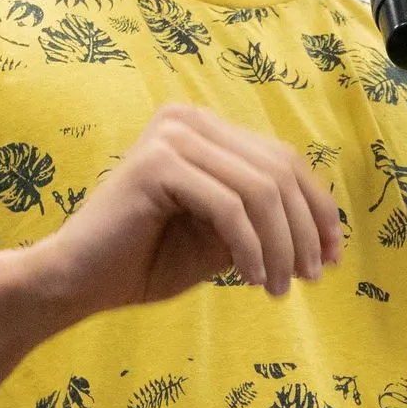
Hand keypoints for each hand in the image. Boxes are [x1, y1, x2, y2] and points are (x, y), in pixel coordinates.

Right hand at [22, 104, 342, 324]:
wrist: (73, 283)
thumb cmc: (146, 261)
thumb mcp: (222, 236)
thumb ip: (264, 219)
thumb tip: (326, 230)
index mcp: (205, 128)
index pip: (282, 160)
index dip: (317, 208)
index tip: (333, 255)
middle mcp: (189, 120)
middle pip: (278, 171)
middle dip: (304, 229)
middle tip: (311, 277)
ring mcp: (172, 135)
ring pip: (260, 191)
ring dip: (280, 245)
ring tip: (279, 287)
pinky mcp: (158, 163)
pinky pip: (229, 207)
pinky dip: (250, 247)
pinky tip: (252, 278)